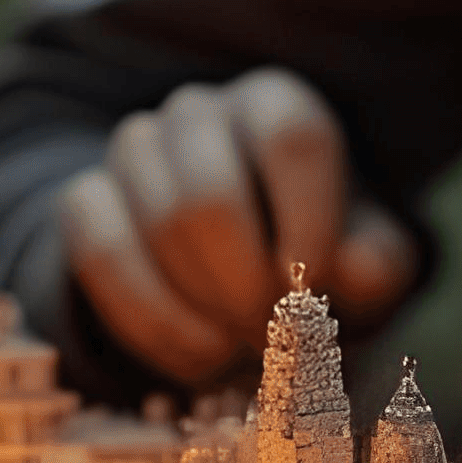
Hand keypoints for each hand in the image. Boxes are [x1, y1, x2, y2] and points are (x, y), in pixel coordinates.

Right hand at [53, 67, 420, 387]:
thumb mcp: (368, 263)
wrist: (246, 272)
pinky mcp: (85, 198)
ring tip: (243, 348)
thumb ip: (375, 263)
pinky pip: (101, 255)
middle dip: (243, 284)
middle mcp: (199, 113)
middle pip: (209, 193)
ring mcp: (134, 151)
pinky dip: (153, 323)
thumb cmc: (319, 255)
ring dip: (203, 309)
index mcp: (276, 105)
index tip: (315, 286)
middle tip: (273, 337)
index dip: (308, 217)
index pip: (292, 136)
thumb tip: (348, 268)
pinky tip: (199, 357)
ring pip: (154, 226)